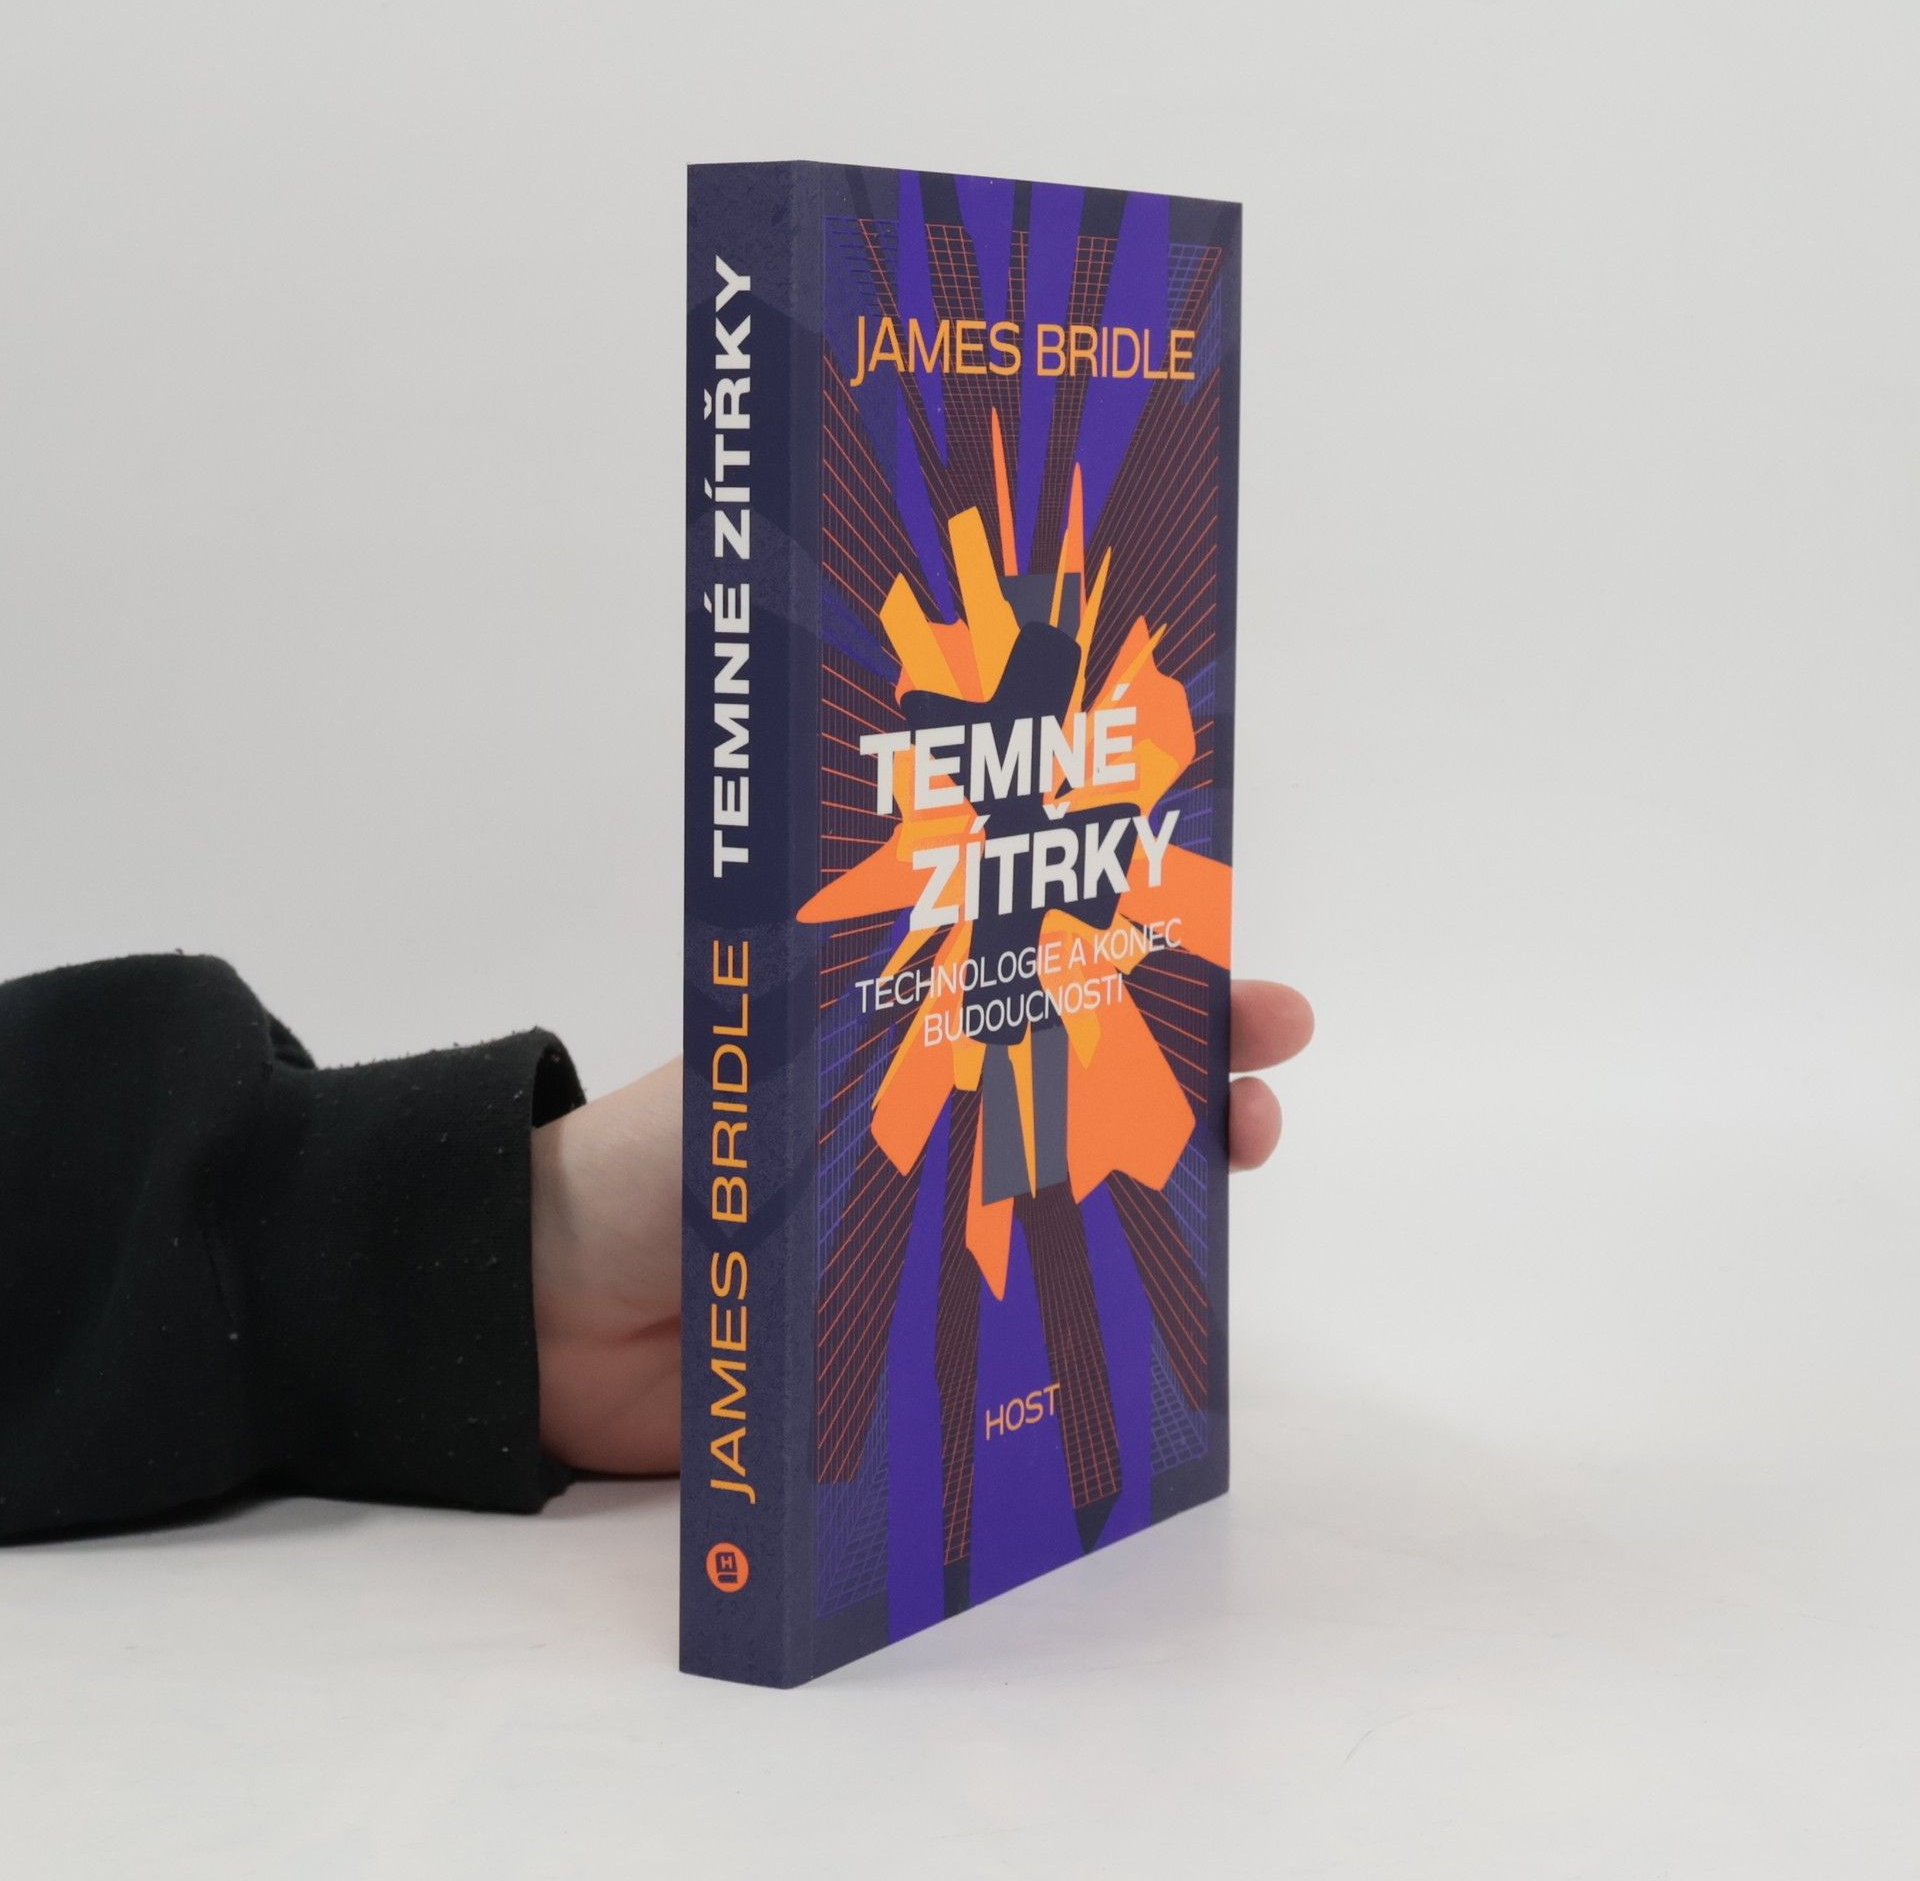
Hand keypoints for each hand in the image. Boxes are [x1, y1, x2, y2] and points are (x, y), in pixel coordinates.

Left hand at [530, 978, 1313, 1473]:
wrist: (553, 1314)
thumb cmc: (652, 1165)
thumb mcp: (770, 1082)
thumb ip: (873, 1061)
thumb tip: (1018, 1026)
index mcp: (902, 1049)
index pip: (1056, 999)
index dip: (1159, 992)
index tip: (1251, 998)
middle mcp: (937, 1134)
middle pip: (1093, 1100)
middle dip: (1188, 1087)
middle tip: (1258, 1095)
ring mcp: (935, 1239)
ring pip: (1076, 1208)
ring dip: (1159, 1199)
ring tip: (1224, 1190)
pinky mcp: (916, 1341)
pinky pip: (1016, 1329)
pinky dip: (1085, 1323)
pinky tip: (1145, 1330)